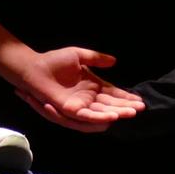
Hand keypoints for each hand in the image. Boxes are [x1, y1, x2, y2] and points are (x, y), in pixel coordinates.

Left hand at [14, 47, 145, 132]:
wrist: (34, 66)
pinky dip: (98, 117)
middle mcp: (86, 99)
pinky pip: (85, 117)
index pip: (112, 94)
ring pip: (100, 114)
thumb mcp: (80, 56)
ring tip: (130, 113)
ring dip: (115, 114)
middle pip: (110, 106)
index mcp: (91, 87)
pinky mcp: (69, 110)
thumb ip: (97, 58)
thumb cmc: (54, 61)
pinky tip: (111, 117)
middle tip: (140, 109)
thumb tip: (115, 61)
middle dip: (125, 108)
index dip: (125, 98)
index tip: (140, 100)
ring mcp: (78, 106)